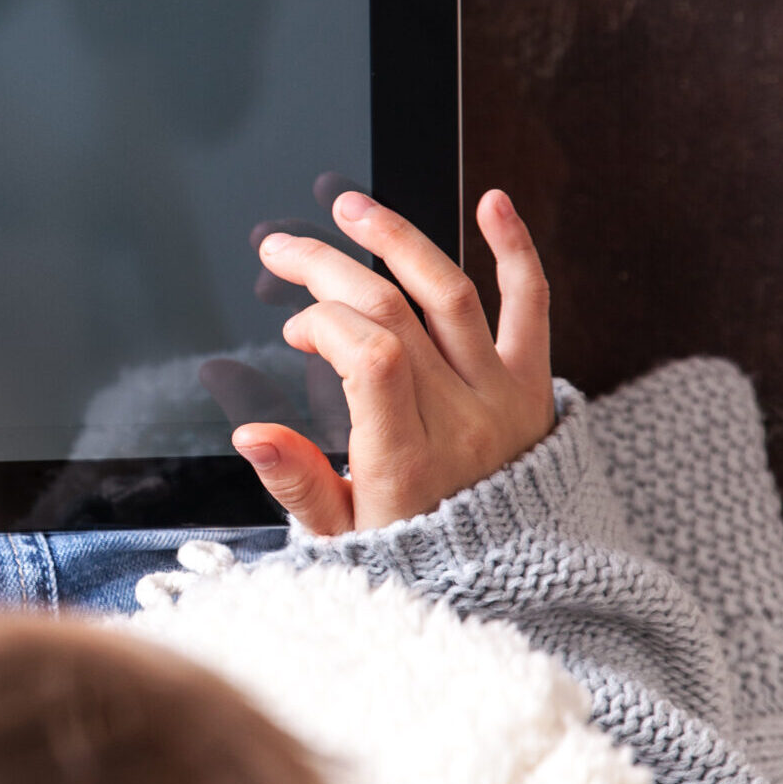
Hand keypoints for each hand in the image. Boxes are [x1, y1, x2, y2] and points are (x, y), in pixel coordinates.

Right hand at [232, 188, 552, 535]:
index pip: (370, 356)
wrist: (512, 579)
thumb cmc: (417, 552)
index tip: (295, 329)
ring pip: (451, 294)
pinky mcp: (533, 382)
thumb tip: (249, 432)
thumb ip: (296, 480)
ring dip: (397, 241)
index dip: (322, 322)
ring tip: (352, 210)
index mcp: (407, 460)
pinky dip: (515, 250)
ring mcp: (502, 395)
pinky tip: (492, 203)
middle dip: (329, 268)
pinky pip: (530, 306)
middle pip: (395, 312)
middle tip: (283, 248)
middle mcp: (460, 420)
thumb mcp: (342, 533)